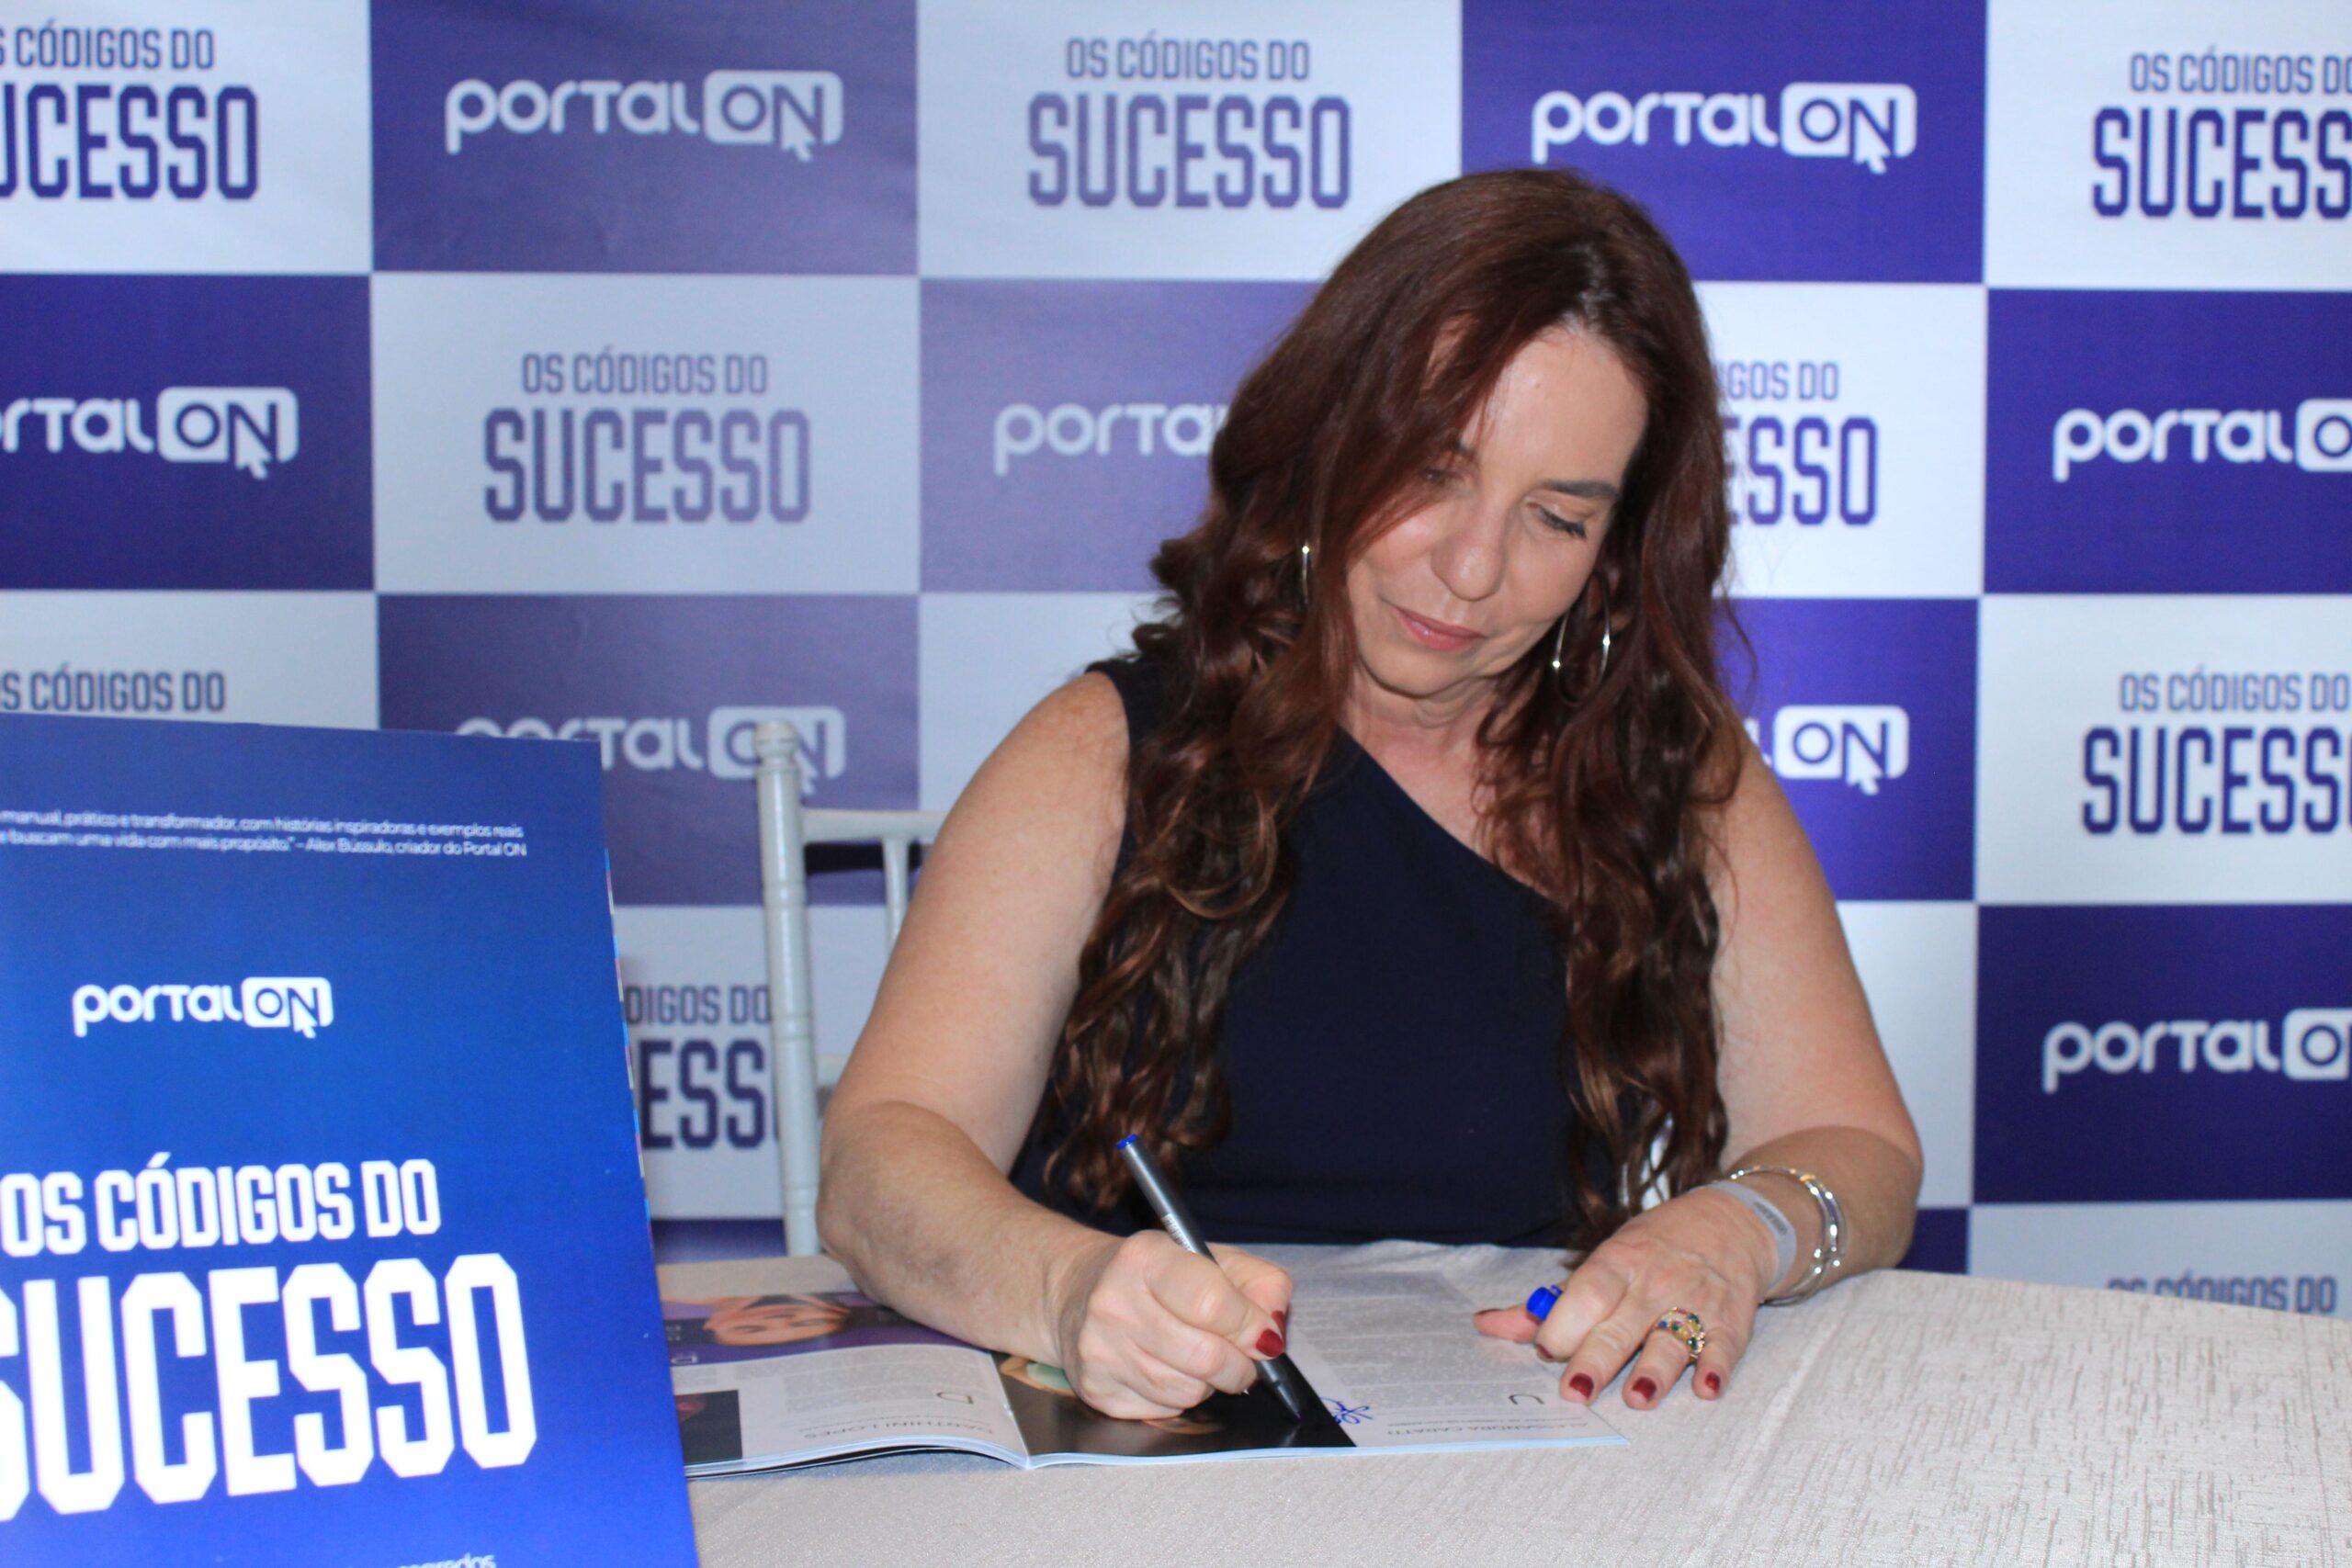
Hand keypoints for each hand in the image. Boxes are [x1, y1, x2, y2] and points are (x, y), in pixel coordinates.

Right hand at [1049, 1231, 1291, 1419]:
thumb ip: (1261, 1284)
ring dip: (1210, 1383)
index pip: (1211, 1303)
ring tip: (1202, 1359)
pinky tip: (1169, 1370)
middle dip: (1239, 1365)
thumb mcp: (1213, 1259)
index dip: (1249, 1326)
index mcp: (1145, 1257)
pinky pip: (1164, 1411)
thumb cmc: (1159, 1276)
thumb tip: (1273, 1333)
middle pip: (1204, 1357)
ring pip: (1187, 1392)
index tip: (1264, 1336)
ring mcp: (1100, 1350)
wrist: (1077, 1292)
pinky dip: (1179, 1398)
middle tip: (1245, 1359)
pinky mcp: (1096, 1390)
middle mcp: (1113, 1302)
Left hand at [1472, 1187, 1778, 1408]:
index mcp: (1618, 1264)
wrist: (1731, 1224)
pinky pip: (1724, 1346)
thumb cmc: (1653, 1249)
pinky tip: (1707, 1386)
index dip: (1566, 1321)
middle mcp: (1655, 1283)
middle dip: (1598, 1358)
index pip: (1588, 1293)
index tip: (1547, 1348)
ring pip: (1672, 1339)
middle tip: (1576, 1392)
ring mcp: (1695, 1302)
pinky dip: (1717, 1366)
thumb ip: (1550, 1302)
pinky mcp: (1731, 1322)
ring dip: (1657, 1370)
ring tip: (1640, 1397)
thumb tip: (1486, 1325)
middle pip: (1621, 1324)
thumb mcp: (1603, 1263)